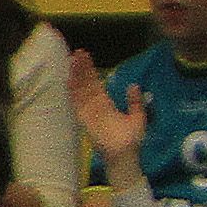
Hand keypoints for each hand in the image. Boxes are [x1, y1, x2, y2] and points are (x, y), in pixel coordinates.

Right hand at [69, 49, 147, 167]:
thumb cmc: (131, 140)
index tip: (85, 57)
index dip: (90, 71)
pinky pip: (78, 103)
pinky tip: (69, 81)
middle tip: (76, 53)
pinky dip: (73, 92)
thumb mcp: (138, 117)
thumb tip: (133, 85)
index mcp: (105, 105)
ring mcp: (89, 112)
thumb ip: (134, 102)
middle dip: (81, 69)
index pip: (95, 84)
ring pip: (81, 90)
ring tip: (73, 60)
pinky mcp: (85, 119)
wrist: (125, 154)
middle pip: (86, 84)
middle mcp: (95, 106)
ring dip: (77, 76)